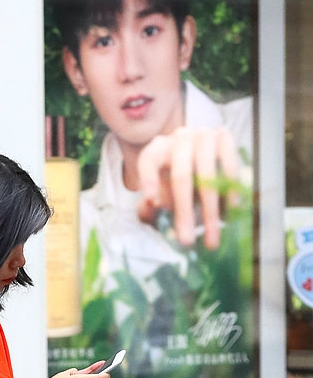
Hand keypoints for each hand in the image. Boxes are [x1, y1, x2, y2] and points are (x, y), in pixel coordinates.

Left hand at [136, 125, 239, 249]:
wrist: (202, 164)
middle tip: (187, 242)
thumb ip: (147, 209)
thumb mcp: (158, 199)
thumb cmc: (174, 187)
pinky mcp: (224, 138)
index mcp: (157, 149)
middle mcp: (180, 138)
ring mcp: (203, 135)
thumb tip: (150, 205)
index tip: (151, 202)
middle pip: (181, 176)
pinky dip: (229, 195)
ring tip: (211, 240)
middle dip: (184, 212)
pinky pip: (228, 170)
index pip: (149, 160)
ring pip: (207, 176)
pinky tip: (229, 217)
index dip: (148, 180)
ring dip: (210, 212)